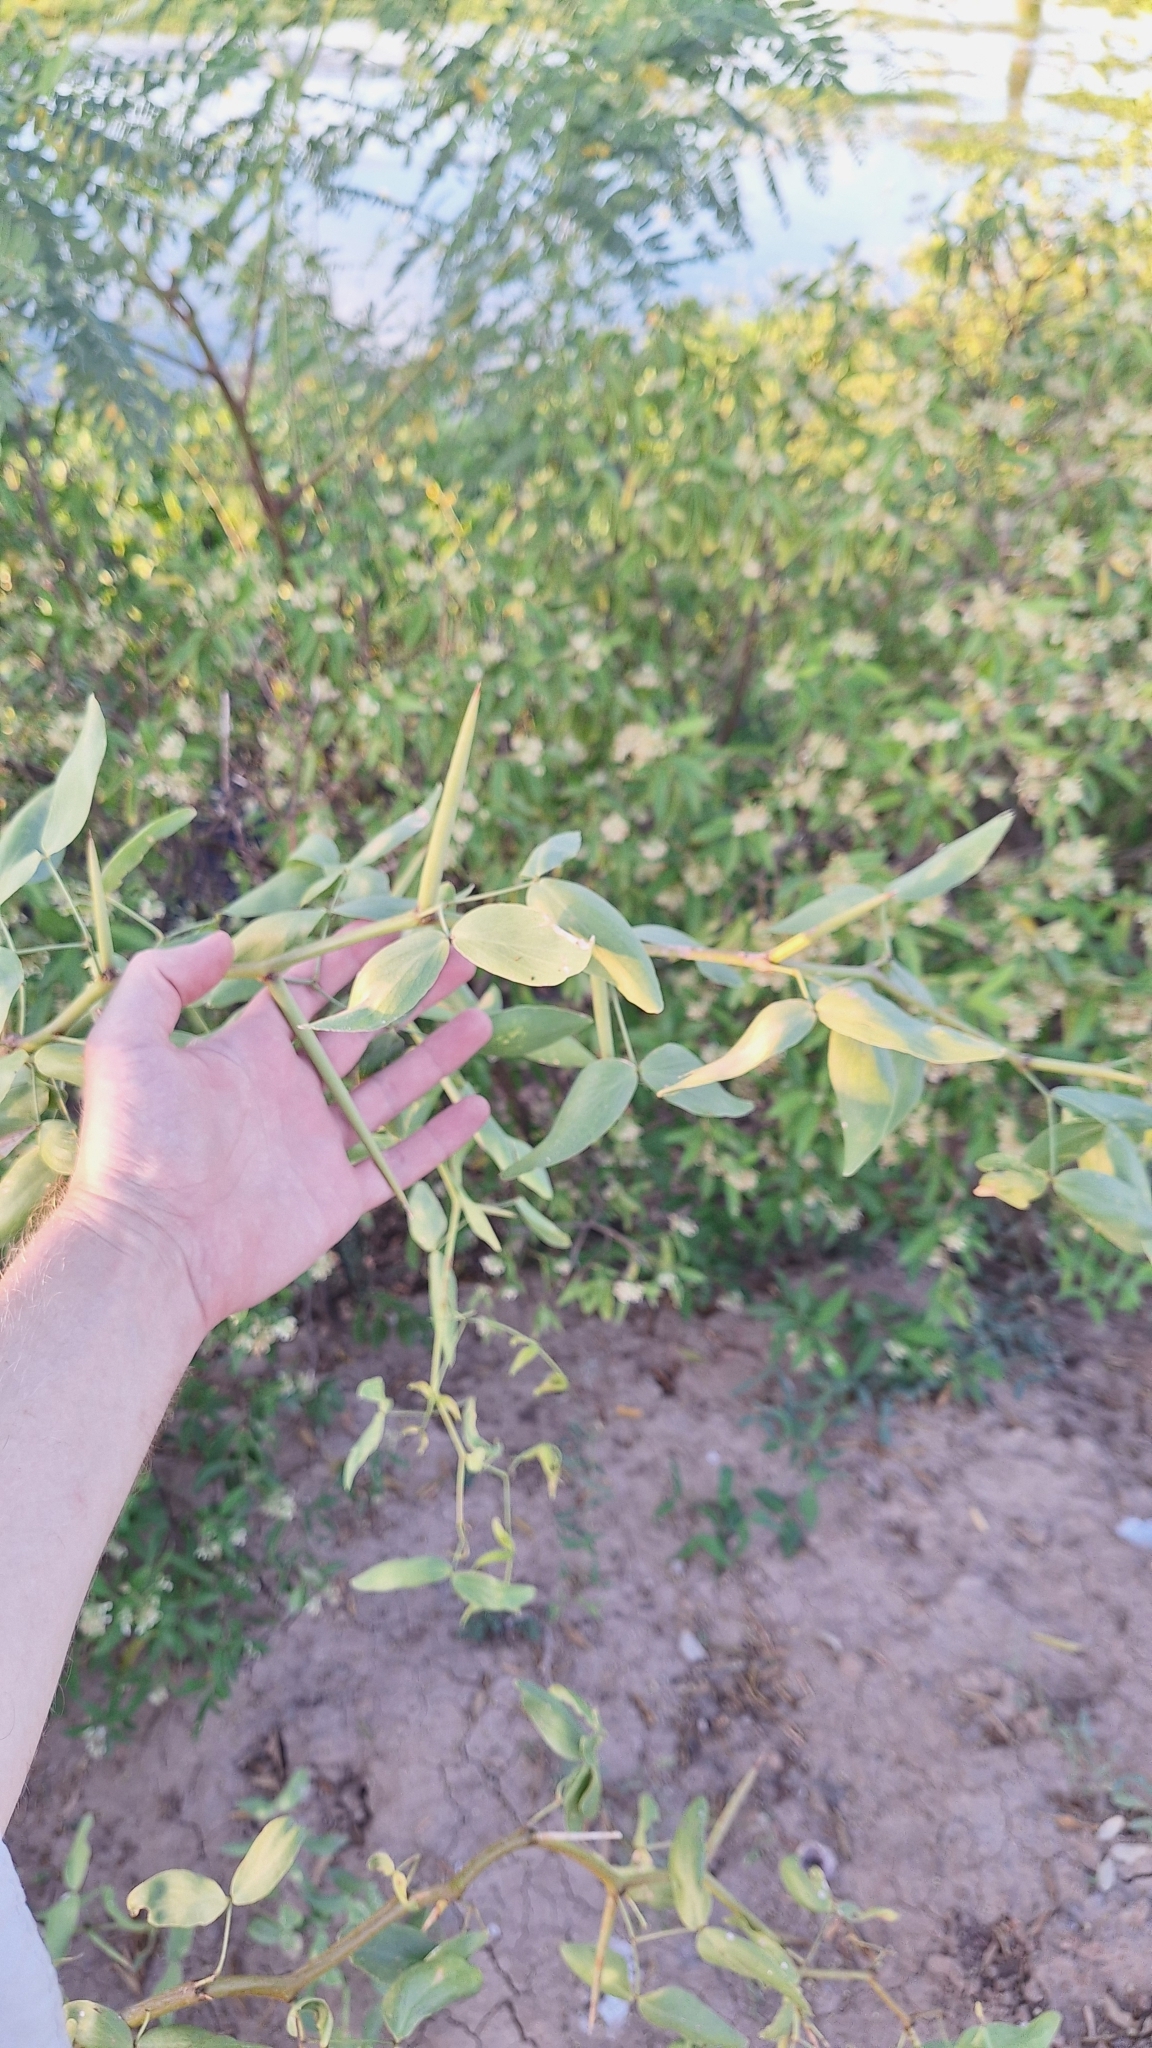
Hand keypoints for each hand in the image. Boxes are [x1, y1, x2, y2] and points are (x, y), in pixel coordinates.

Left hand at [64, 929, 490, 1337]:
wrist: (149, 1249)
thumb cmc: (132, 1147)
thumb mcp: (126, 1045)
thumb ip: (164, 980)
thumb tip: (226, 940)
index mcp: (248, 1052)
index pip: (311, 990)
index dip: (352, 956)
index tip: (397, 924)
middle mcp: (290, 1092)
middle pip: (364, 1027)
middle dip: (410, 989)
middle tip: (457, 955)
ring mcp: (316, 1145)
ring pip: (394, 1089)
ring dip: (438, 1053)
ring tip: (482, 1017)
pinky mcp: (335, 1197)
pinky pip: (398, 1163)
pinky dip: (441, 1139)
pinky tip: (479, 1108)